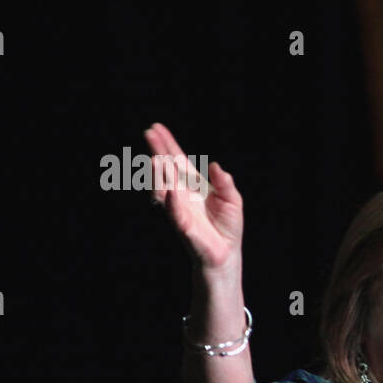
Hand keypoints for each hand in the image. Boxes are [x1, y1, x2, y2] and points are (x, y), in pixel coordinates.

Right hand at [145, 123, 243, 271]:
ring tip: (155, 158)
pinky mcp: (183, 226)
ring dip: (159, 175)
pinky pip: (175, 213)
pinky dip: (172, 202)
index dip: (168, 145)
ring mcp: (180, 209)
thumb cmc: (228, 226)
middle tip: (149, 133)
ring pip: (164, 189)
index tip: (156, 129)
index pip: (178, 161)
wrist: (226, 253)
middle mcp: (182, 194)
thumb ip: (225, 182)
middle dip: (158, 152)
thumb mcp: (233, 199)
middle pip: (167, 170)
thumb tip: (215, 166)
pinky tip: (170, 191)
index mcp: (194, 185)